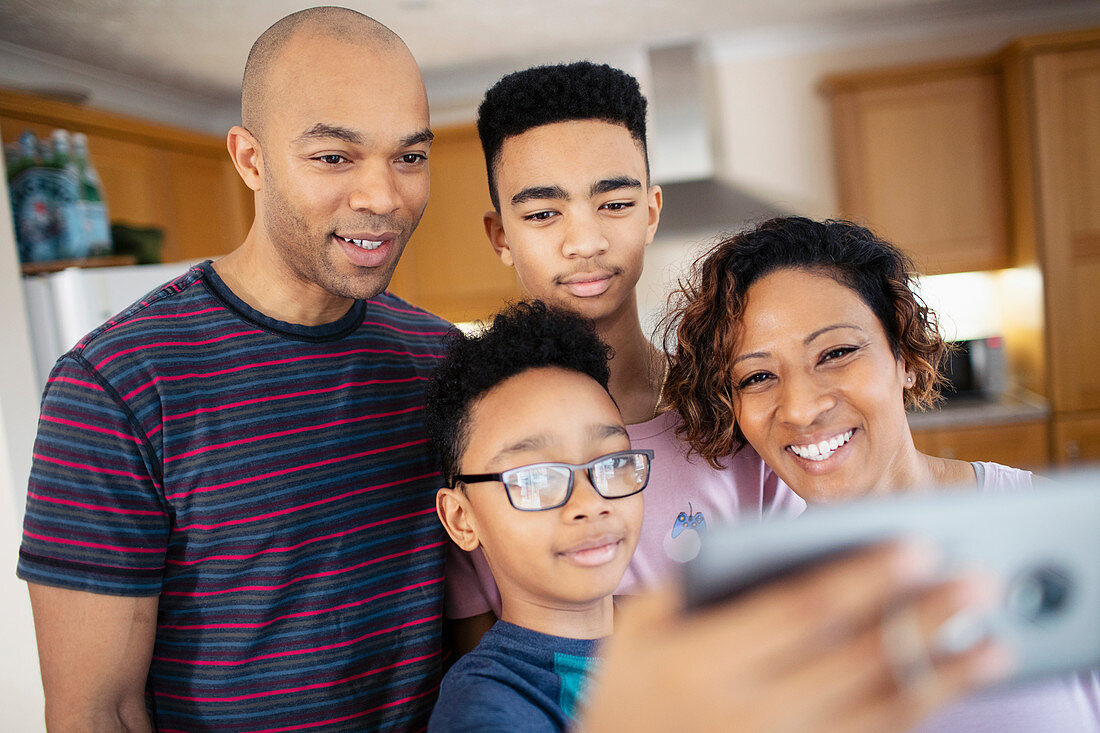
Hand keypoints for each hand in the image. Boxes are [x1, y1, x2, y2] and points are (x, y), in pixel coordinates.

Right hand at [577, 543, 1009, 732]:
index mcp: (702, 658)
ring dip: (941, 675)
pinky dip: (910, 716)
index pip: (801, 608)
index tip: (917, 545)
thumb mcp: (639, 629)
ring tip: (992, 642)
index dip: (863, 576)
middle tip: (978, 580)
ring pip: (875, 711)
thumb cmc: (627, 692)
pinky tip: (942, 689)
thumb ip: (695, 585)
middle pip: (855, 657)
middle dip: (922, 617)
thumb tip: (777, 550)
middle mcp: (746, 710)